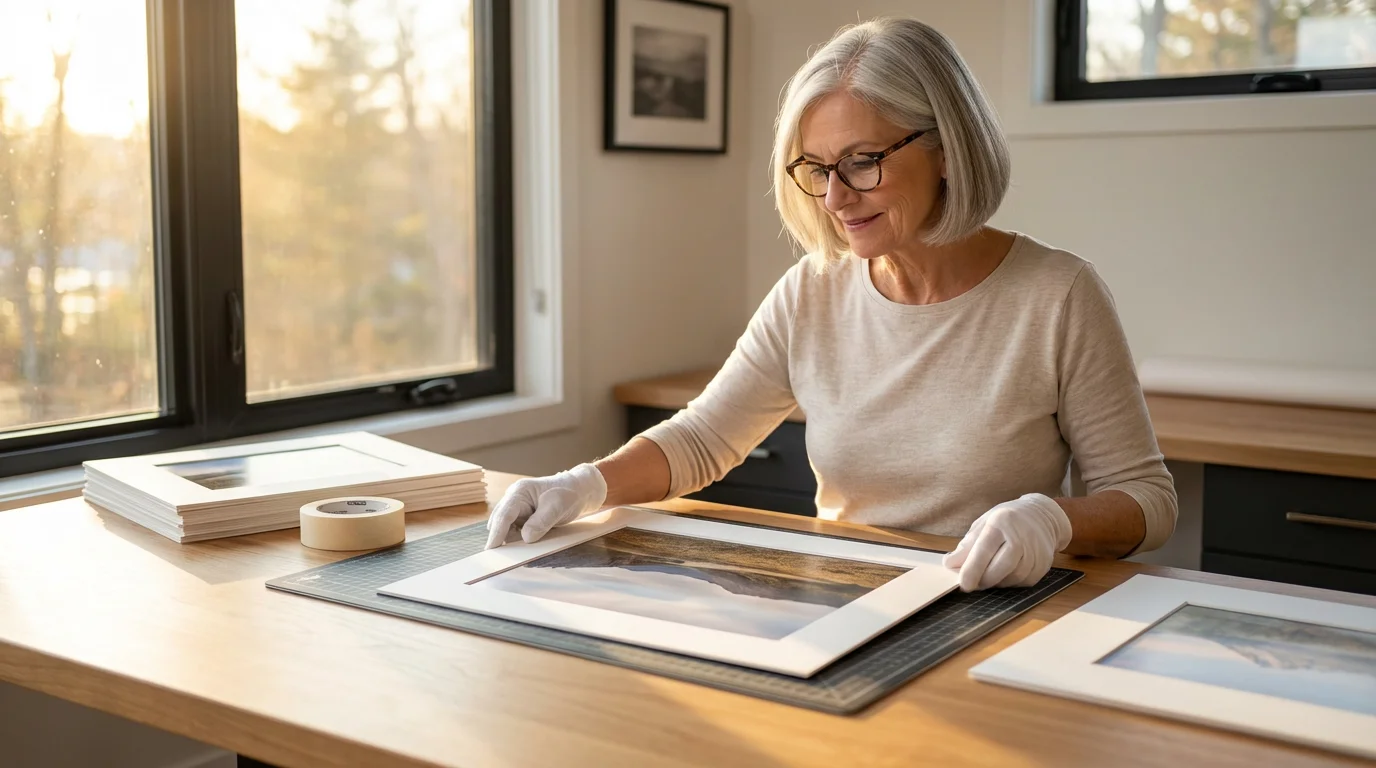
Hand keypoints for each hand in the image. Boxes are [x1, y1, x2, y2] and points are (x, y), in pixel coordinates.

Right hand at [484, 463, 607, 548]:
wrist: (578, 492)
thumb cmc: (568, 493)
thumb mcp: (558, 505)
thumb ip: (542, 521)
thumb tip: (526, 538)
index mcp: (519, 492)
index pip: (504, 514)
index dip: (497, 532)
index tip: (491, 548)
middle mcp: (514, 500)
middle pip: (500, 522)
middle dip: (498, 538)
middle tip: (497, 559)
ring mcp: (518, 511)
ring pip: (507, 530)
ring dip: (510, 542)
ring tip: (513, 556)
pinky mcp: (523, 520)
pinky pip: (516, 533)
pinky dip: (518, 542)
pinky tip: (523, 551)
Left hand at [941, 493, 1071, 591]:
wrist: (1042, 517)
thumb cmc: (1007, 520)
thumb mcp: (984, 523)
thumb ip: (967, 545)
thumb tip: (950, 565)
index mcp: (1002, 522)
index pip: (985, 550)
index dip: (972, 569)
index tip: (963, 584)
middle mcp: (1021, 537)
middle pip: (999, 568)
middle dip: (982, 580)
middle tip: (970, 582)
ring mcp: (1035, 553)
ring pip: (1010, 579)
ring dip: (994, 581)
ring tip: (988, 572)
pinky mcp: (1042, 566)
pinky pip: (1020, 583)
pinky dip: (1007, 581)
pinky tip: (1004, 572)